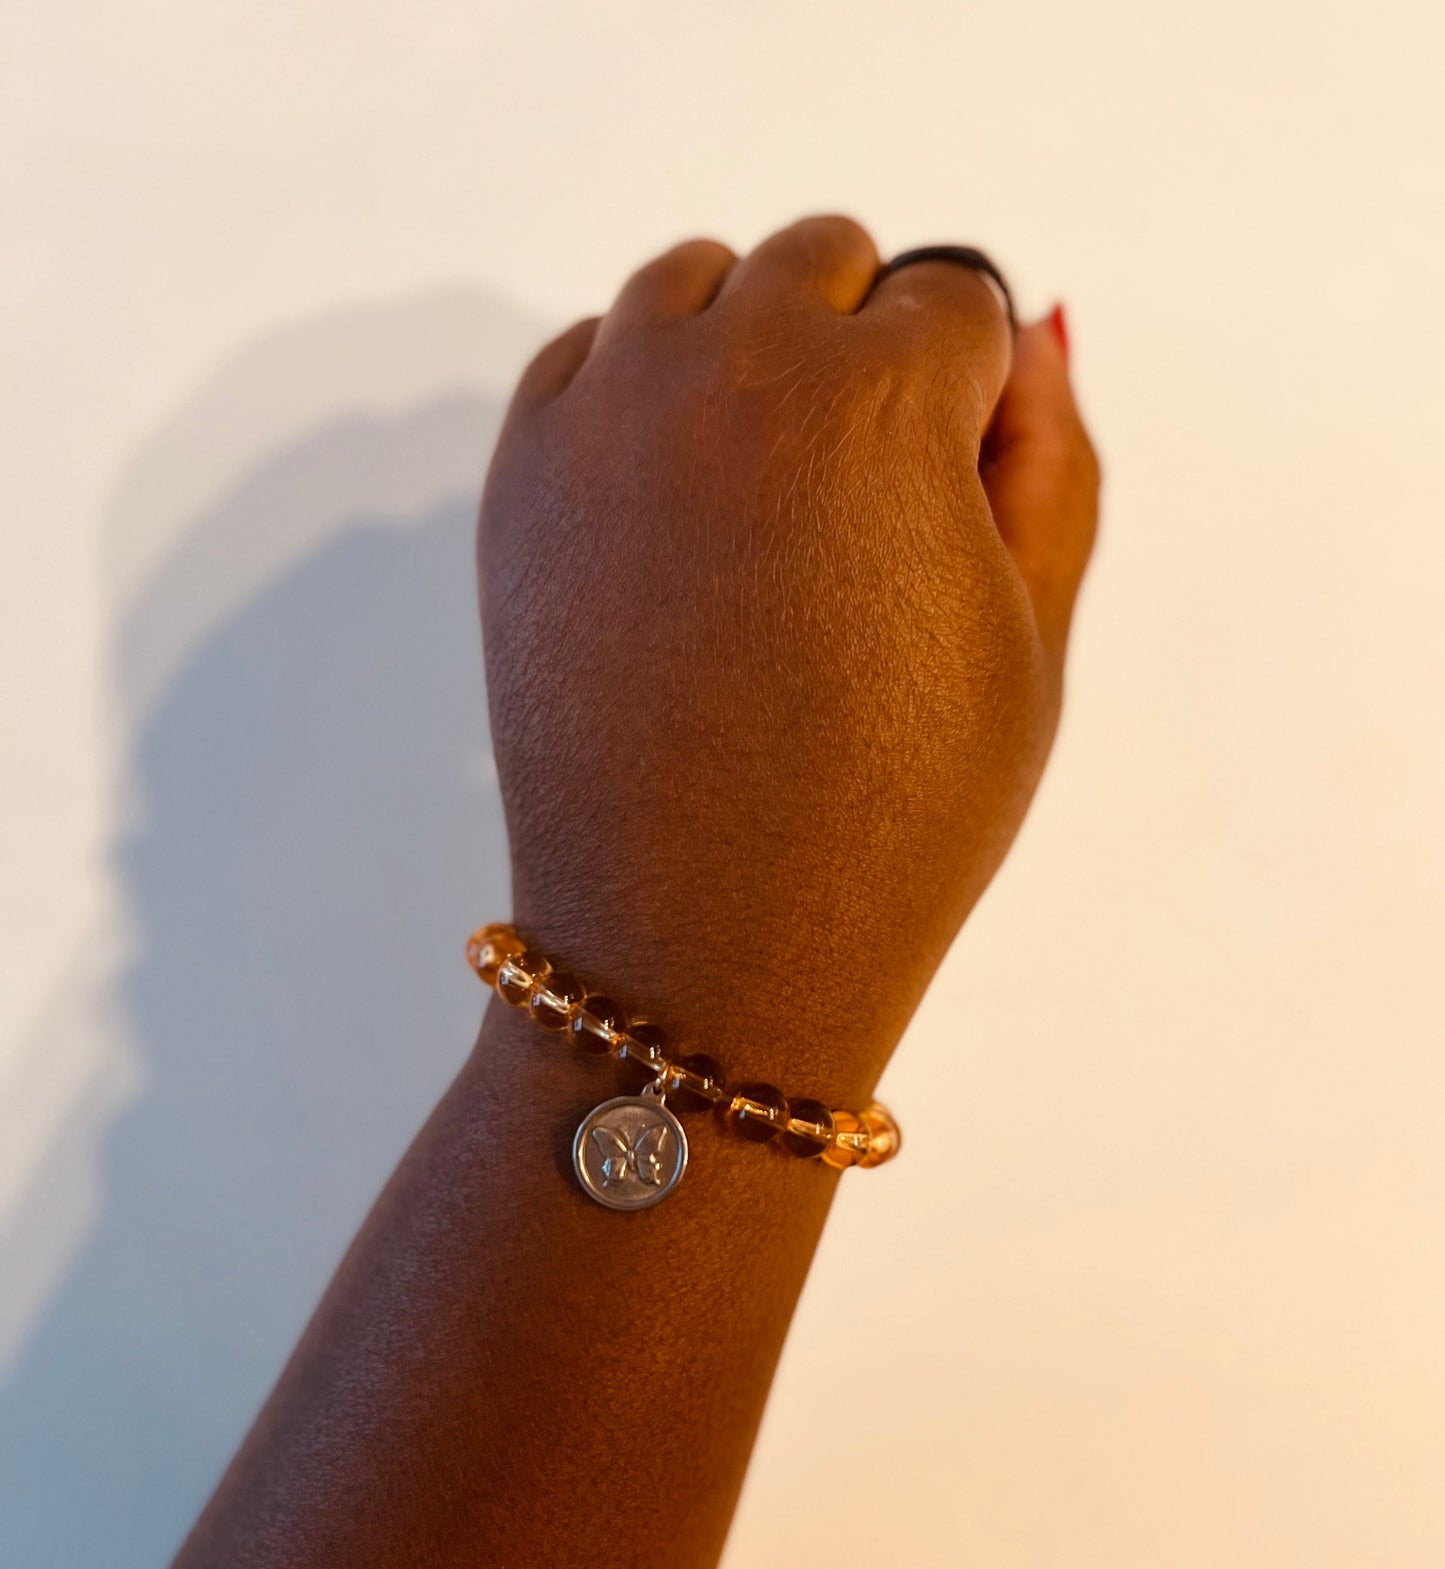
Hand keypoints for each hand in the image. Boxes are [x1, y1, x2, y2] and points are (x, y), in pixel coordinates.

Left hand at [479, 216, 1098, 1094]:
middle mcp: (730, 373)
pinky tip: (678, 510)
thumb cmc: (897, 816)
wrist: (701, 949)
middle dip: (866, 346)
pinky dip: (639, 393)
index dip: (975, 402)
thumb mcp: (1032, 646)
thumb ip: (1055, 463)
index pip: (958, 300)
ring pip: (693, 283)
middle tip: (865, 502)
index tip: (951, 508)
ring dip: (749, 346)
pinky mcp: (520, 481)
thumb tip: (1035, 330)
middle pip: (823, 263)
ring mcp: (606, 420)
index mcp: (879, 404)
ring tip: (771, 495)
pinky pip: (588, 357)